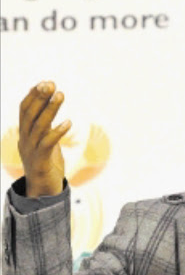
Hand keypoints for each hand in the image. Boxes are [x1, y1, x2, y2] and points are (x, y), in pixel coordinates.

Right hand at [18, 81, 70, 196]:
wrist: (43, 191)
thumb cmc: (47, 166)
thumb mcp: (46, 143)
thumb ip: (46, 129)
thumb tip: (50, 112)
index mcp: (25, 134)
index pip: (25, 109)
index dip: (34, 95)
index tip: (46, 82)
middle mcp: (25, 140)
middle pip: (30, 114)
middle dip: (40, 97)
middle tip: (51, 84)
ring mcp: (31, 150)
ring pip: (39, 125)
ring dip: (50, 109)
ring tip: (61, 95)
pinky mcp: (41, 161)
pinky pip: (48, 143)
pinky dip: (58, 131)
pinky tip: (69, 122)